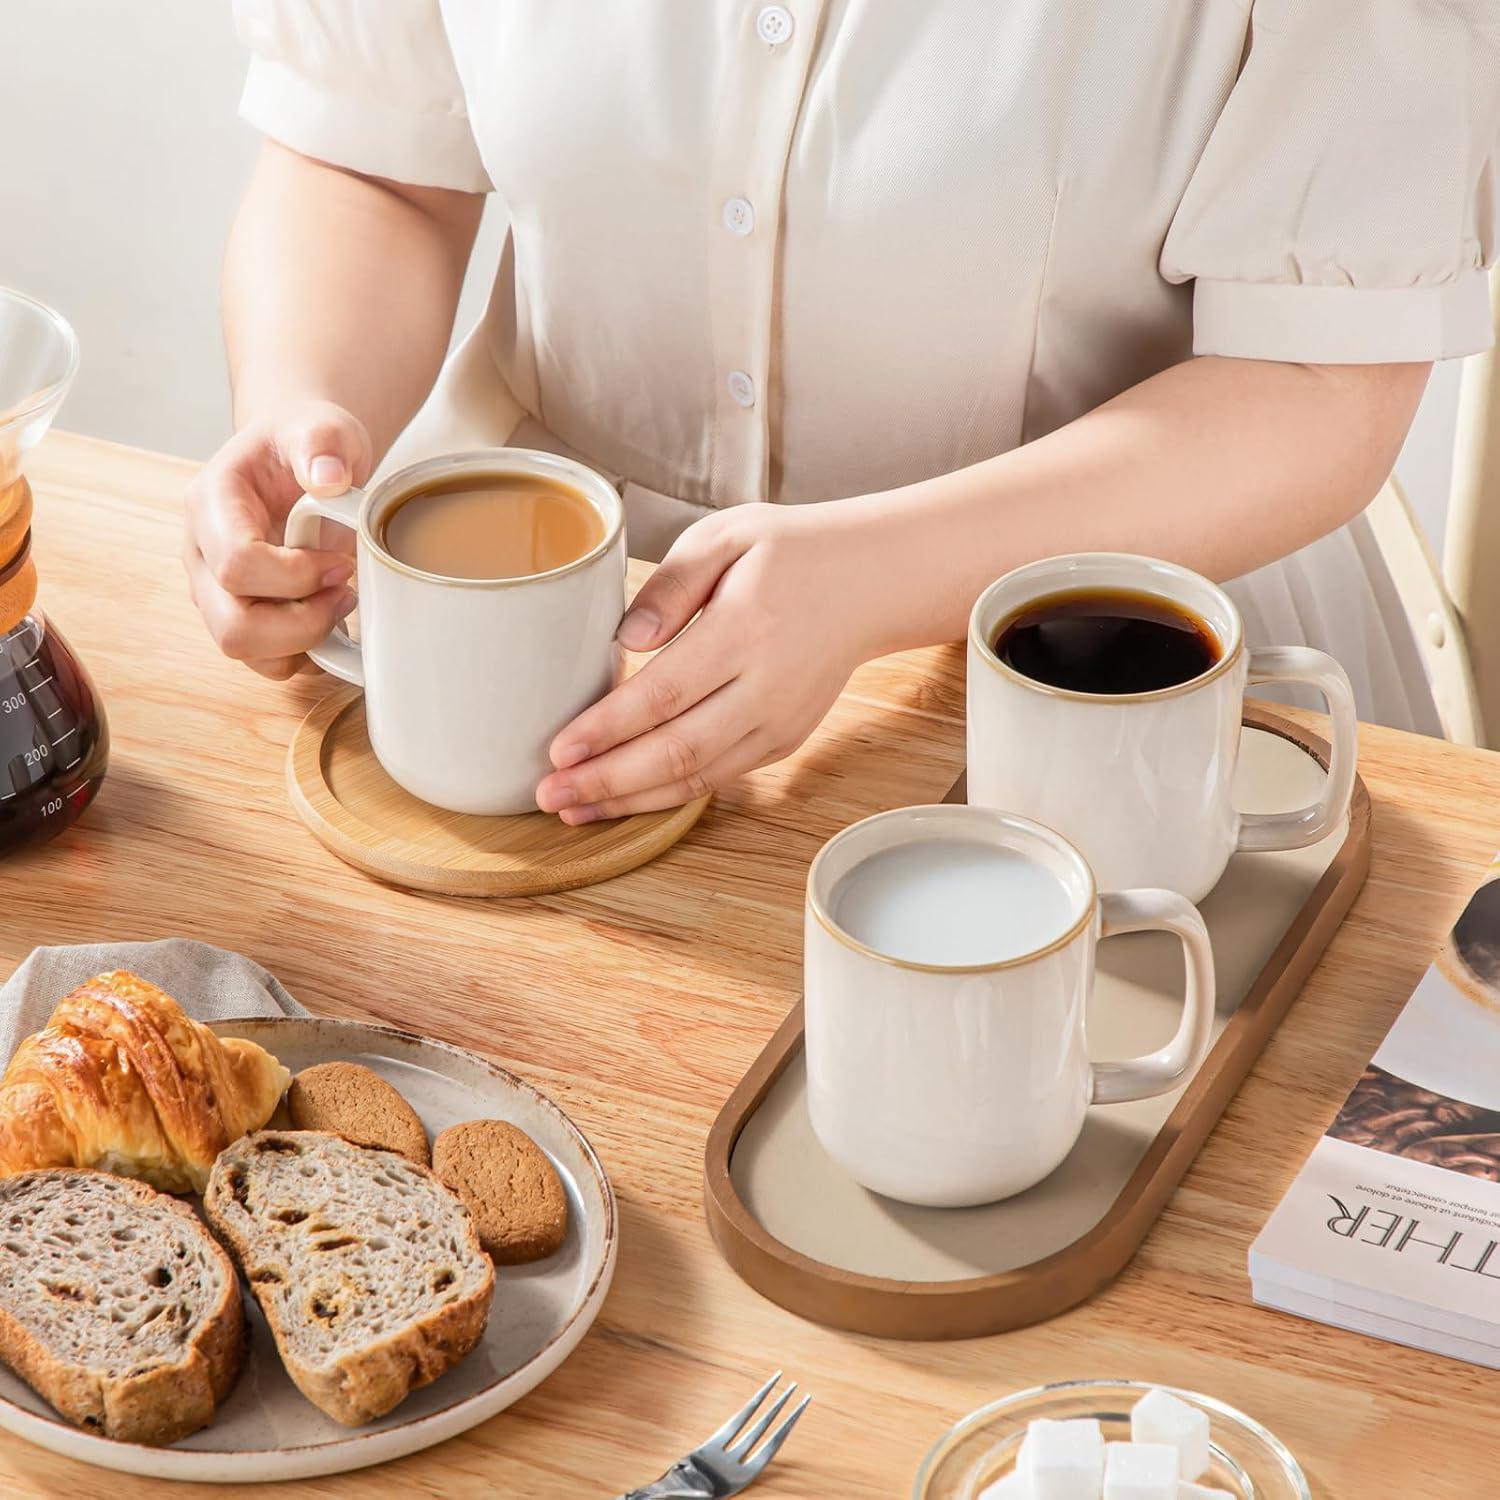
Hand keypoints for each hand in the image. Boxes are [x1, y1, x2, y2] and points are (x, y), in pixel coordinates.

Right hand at [183, 401, 370, 678]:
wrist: (299, 456)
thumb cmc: (305, 444)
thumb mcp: (320, 427)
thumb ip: (320, 442)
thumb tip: (327, 477)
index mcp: (211, 505)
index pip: (236, 565)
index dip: (297, 576)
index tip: (340, 561)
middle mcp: (201, 554)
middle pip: (233, 626)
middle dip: (301, 623)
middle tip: (345, 592)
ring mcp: (215, 590)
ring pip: (247, 652)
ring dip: (305, 641)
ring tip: (342, 602)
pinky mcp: (240, 614)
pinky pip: (267, 661)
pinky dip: (306, 653)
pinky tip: (332, 619)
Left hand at [536, 504, 876, 821]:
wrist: (871, 582)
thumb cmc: (789, 553)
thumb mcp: (727, 535)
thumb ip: (671, 581)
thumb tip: (627, 640)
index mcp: (745, 629)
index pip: (663, 694)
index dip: (607, 729)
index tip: (558, 750)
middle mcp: (766, 687)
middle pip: (676, 751)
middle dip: (607, 781)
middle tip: (549, 794)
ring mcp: (780, 721)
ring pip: (698, 777)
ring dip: (632, 800)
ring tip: (575, 808)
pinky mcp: (786, 740)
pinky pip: (720, 778)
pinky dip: (669, 795)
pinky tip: (627, 797)